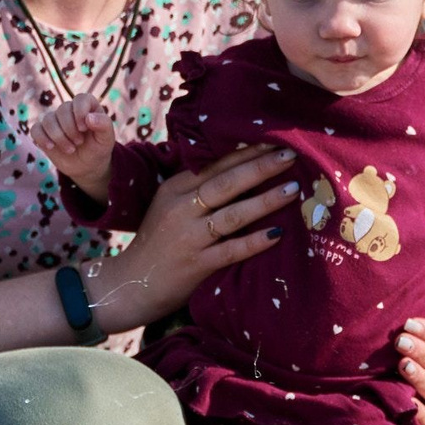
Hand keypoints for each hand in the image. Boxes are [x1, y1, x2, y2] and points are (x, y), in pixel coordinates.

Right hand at [31, 92, 114, 189]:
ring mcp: (55, 120)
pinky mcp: (43, 132)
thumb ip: (104, 125)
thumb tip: (89, 117)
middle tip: (79, 143)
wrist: (87, 165)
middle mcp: (69, 110)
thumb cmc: (98, 148)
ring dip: (58, 137)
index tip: (83, 128)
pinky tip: (51, 147)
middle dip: (70, 129)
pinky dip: (42, 138)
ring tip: (70, 149)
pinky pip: (35, 129)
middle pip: (62, 110)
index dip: (80, 112)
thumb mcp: (107, 139)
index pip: (80, 99)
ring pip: (48, 120)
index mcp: (87, 106)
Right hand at [86, 143, 298, 331]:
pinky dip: (255, 241)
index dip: (246, 152)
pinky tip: (278, 233)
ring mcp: (189, 237)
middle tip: (292, 156)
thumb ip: (196, 188)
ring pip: (233, 214)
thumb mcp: (169, 206)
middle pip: (227, 183)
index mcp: (175, 189)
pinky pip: (232, 250)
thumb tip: (242, 167)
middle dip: (261, 167)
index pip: (215, 165)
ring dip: (266, 200)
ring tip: (293, 189)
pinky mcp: (196, 264)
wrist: (130, 284)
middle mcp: (181, 208)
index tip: (274, 140)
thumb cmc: (157, 242)